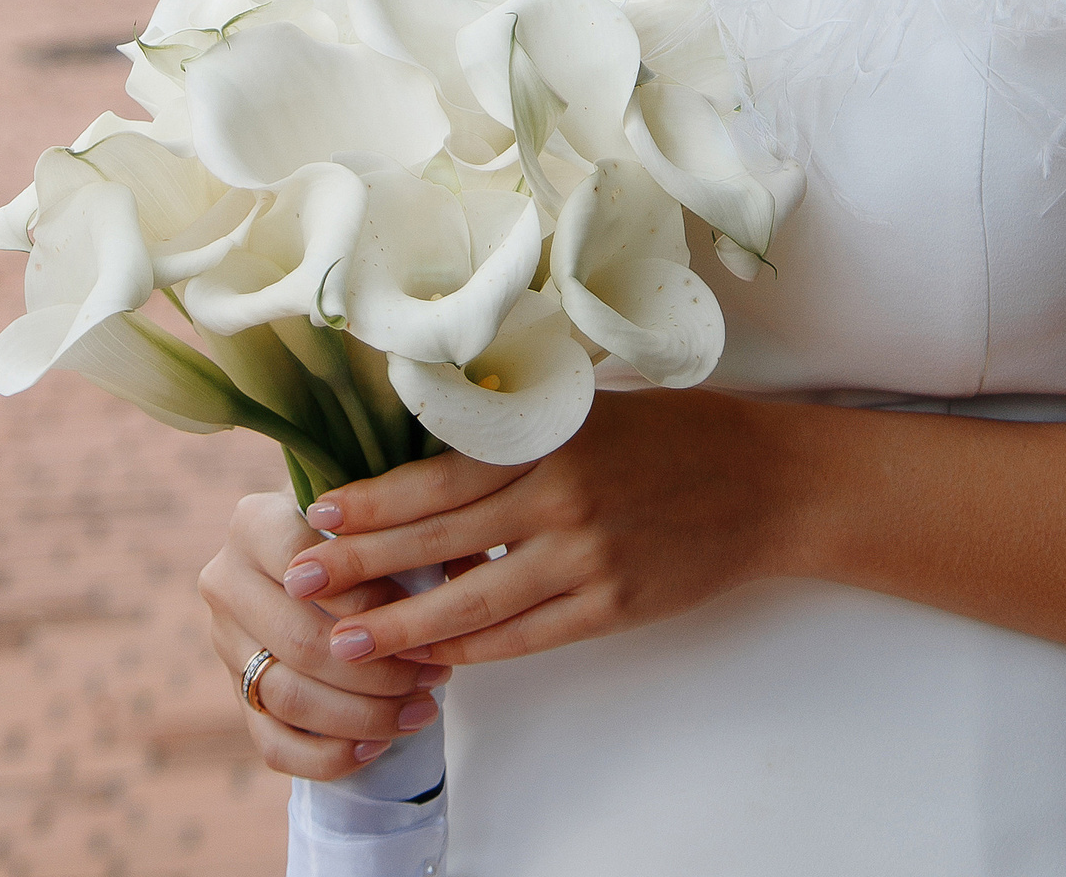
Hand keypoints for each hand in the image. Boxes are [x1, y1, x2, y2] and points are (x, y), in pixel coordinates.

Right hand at [198, 491, 450, 782]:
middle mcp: (225, 581)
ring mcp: (225, 645)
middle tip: (433, 674)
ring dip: (362, 714)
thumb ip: (413, 527)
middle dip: (375, 667)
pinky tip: (377, 746)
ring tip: (421, 710)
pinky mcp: (237, 697)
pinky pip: (274, 745)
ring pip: (288, 697)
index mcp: (251, 522)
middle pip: (298, 641)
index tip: (421, 614)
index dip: (365, 597)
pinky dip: (327, 755)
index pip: (304, 565)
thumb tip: (469, 562)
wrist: (320, 566)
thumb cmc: (361, 530)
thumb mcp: (378, 511)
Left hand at [282, 389, 784, 670]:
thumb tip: (432, 460)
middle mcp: (561, 498)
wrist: (766, 483)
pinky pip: (525, 637)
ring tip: (347, 642)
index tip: (319, 512)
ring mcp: (587, 559)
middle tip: (300, 582)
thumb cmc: (673, 432)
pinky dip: (472, 648)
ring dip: (403, 624)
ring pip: (474, 602)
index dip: (375, 499)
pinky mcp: (613, 606)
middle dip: (363, 565)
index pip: (440, 474)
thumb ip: (517, 435)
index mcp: (549, 438)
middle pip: (441, 538)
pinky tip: (431, 655)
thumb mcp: (588, 410)